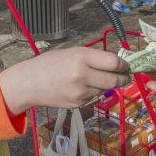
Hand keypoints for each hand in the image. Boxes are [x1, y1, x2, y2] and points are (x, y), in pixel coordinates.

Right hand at [0, 47, 130, 113]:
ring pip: (105, 89)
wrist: (29, 83)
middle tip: (126, 76)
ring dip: (106, 85)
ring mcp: (81, 92)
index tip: (126, 65)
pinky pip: (94, 97)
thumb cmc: (50, 63)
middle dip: (123, 78)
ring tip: (94, 78)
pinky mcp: (78, 103)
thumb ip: (93, 57)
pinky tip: (80, 87)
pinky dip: (93, 91)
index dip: (124, 65)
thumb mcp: (72, 52)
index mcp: (81, 57)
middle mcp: (83, 75)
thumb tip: (116, 63)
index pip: (114, 62)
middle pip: (114, 80)